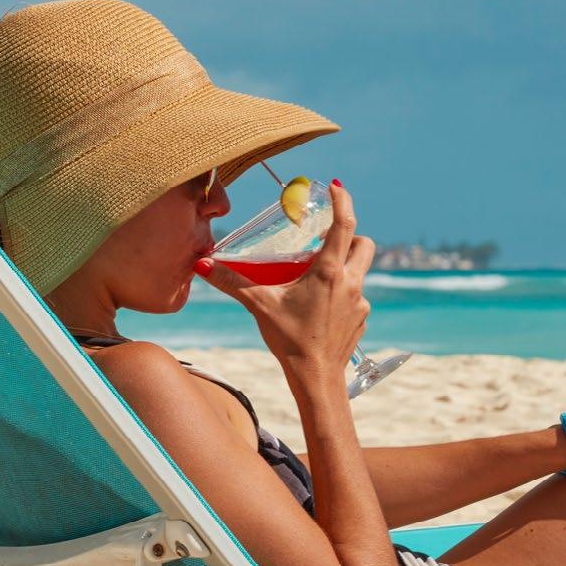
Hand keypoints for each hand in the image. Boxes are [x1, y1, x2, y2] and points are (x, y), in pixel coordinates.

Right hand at [193, 180, 373, 380]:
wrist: (317, 379)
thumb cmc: (290, 341)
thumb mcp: (260, 306)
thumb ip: (232, 282)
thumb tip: (202, 265)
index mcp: (329, 271)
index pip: (344, 223)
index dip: (342, 199)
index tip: (336, 185)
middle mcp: (351, 281)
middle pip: (363, 243)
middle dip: (349, 235)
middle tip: (323, 240)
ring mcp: (360, 301)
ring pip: (359, 270)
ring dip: (342, 266)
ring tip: (314, 279)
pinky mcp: (361, 317)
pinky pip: (355, 295)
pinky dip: (342, 292)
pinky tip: (320, 307)